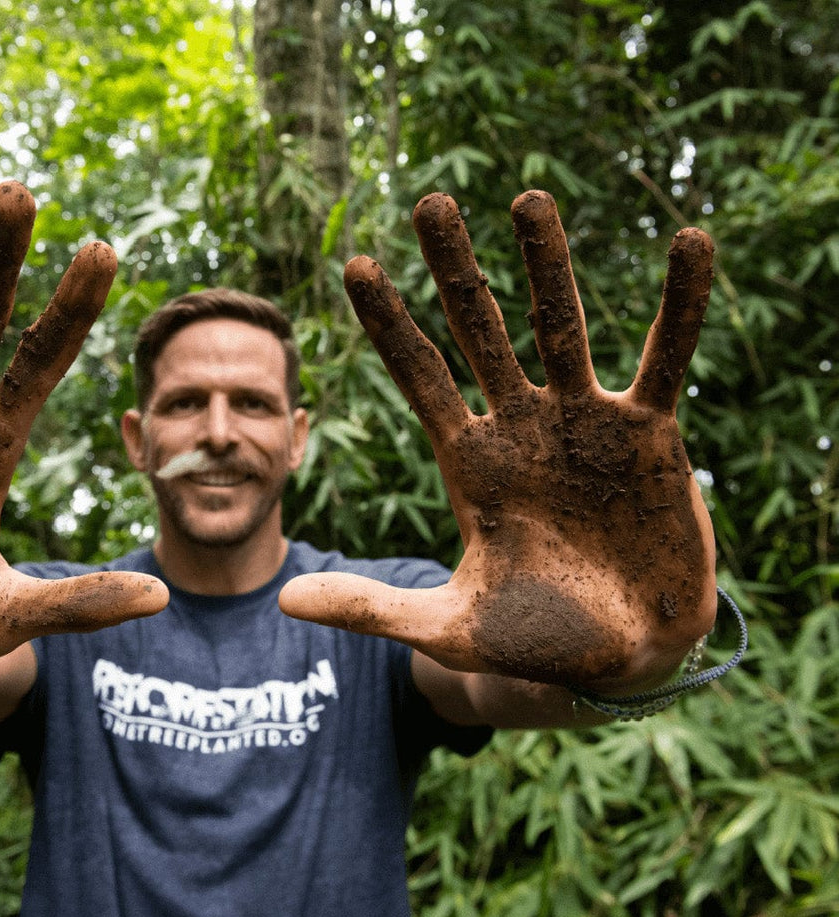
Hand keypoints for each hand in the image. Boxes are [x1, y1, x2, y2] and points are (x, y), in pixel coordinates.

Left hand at [280, 191, 716, 690]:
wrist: (622, 660)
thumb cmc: (532, 642)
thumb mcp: (447, 627)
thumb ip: (373, 608)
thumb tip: (285, 602)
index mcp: (468, 461)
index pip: (419, 377)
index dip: (389, 324)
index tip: (357, 264)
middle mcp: (519, 427)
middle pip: (479, 331)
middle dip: (456, 270)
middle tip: (431, 202)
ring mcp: (583, 424)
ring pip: (561, 327)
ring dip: (547, 264)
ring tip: (528, 197)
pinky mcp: (650, 434)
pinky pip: (667, 358)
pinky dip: (681, 305)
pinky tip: (690, 240)